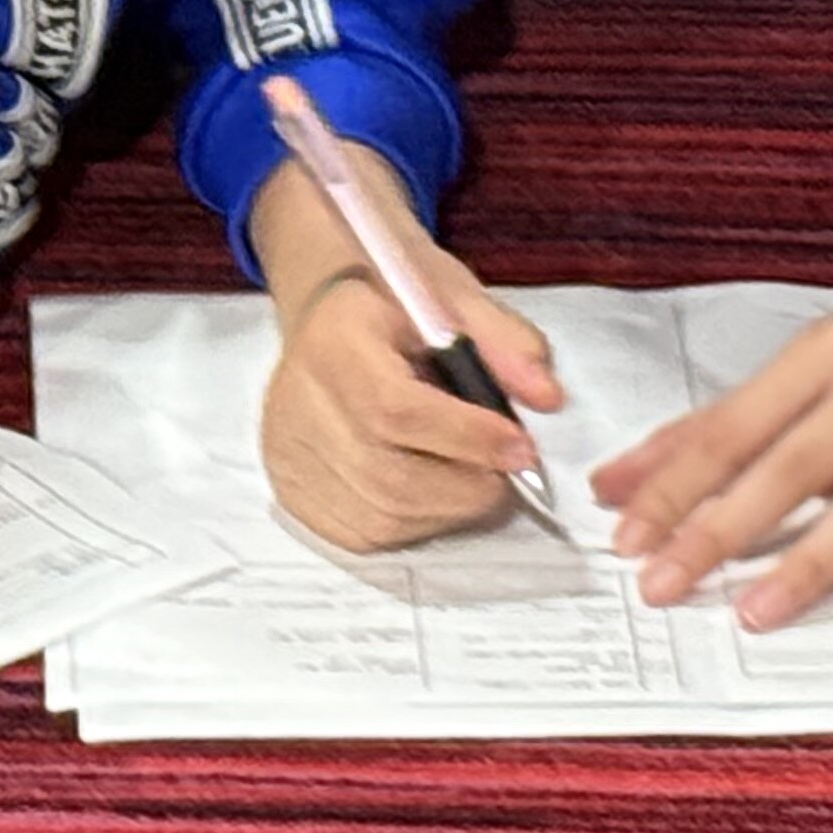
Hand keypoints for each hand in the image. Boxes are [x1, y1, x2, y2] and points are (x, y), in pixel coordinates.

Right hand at [246, 154, 561, 552]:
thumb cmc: (397, 305)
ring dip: (448, 510)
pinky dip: (415, 524)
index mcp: (333, 340)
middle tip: (508, 472)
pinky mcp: (290, 490)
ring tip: (475, 478)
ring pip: (380, 515)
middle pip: (387, 475)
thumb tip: (546, 397)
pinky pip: (363, 533)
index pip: (394, 410)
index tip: (522, 447)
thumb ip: (504, 343)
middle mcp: (297, 402)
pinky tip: (435, 492)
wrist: (331, 314)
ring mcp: (286, 453)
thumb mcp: (454, 299)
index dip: (467, 437)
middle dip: (468, 485)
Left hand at [594, 194, 832, 630]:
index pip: (737, 427)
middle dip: (723, 529)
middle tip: (664, 586)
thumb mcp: (798, 369)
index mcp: (825, 350)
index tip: (628, 539)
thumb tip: (610, 489)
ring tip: (753, 612)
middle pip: (797, 465)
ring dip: (810, 560)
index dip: (678, 486)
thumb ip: (708, 431)